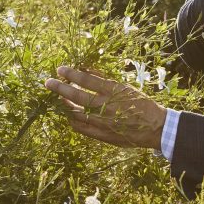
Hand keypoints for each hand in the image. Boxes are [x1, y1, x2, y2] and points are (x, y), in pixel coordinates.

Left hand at [43, 65, 165, 148]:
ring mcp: (103, 123)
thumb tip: (86, 69)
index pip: (88, 80)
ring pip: (76, 113)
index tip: (60, 69)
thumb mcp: (126, 87)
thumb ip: (106, 79)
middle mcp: (107, 107)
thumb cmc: (142, 104)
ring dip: (65, 105)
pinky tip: (69, 115)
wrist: (155, 128)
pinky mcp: (102, 135)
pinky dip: (73, 120)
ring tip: (59, 99)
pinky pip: (81, 128)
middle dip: (60, 89)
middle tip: (48, 83)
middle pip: (77, 96)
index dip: (72, 74)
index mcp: (114, 92)